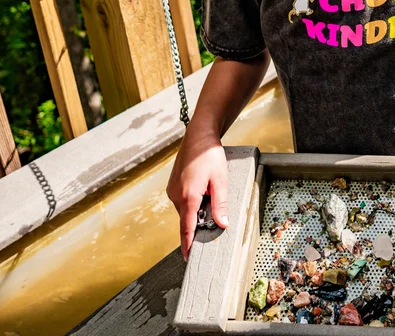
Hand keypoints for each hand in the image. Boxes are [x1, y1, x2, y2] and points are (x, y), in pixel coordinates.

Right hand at [166, 123, 229, 259]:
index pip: (187, 228)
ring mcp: (172, 191)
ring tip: (209, 193)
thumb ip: (220, 204)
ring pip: (185, 210)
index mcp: (188, 197)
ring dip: (196, 210)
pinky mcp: (172, 186)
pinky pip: (182, 201)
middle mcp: (176, 196)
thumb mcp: (220, 180)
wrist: (198, 137)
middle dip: (198, 224)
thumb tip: (222, 224)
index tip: (188, 259)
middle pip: (187, 220)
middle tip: (212, 218)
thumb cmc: (210, 156)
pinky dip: (191, 202)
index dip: (188, 245)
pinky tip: (202, 190)